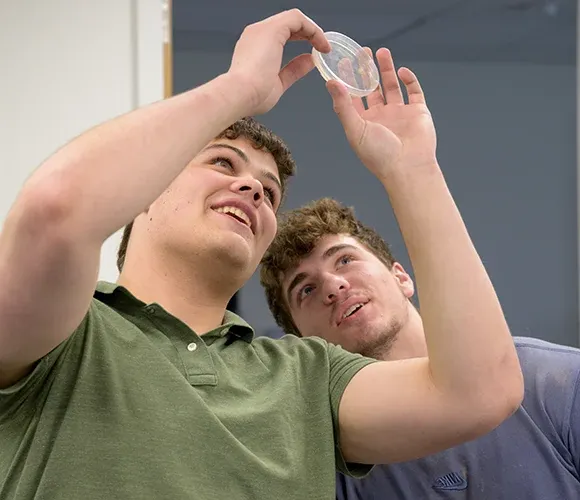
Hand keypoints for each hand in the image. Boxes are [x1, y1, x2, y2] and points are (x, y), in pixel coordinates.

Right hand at [228, 9, 330, 115]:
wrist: (239, 95)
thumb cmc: (252, 96)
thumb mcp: (278, 83)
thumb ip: (293, 70)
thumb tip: (308, 61)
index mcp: (254, 48)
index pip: (280, 36)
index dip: (299, 40)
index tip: (313, 54)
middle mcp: (257, 34)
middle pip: (287, 24)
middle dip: (307, 33)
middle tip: (322, 47)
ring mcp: (263, 29)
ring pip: (293, 19)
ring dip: (312, 30)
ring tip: (324, 46)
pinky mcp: (272, 29)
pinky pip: (297, 19)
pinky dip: (312, 29)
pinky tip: (320, 44)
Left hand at [328, 48, 436, 181]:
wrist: (408, 167)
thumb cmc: (379, 154)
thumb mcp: (355, 129)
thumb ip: (343, 105)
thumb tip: (331, 82)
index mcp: (363, 122)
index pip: (353, 96)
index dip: (348, 79)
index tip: (344, 61)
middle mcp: (380, 117)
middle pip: (372, 88)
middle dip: (368, 70)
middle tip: (363, 51)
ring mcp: (399, 113)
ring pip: (392, 86)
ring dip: (387, 69)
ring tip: (381, 52)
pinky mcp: (417, 112)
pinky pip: (414, 91)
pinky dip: (409, 80)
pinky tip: (402, 71)